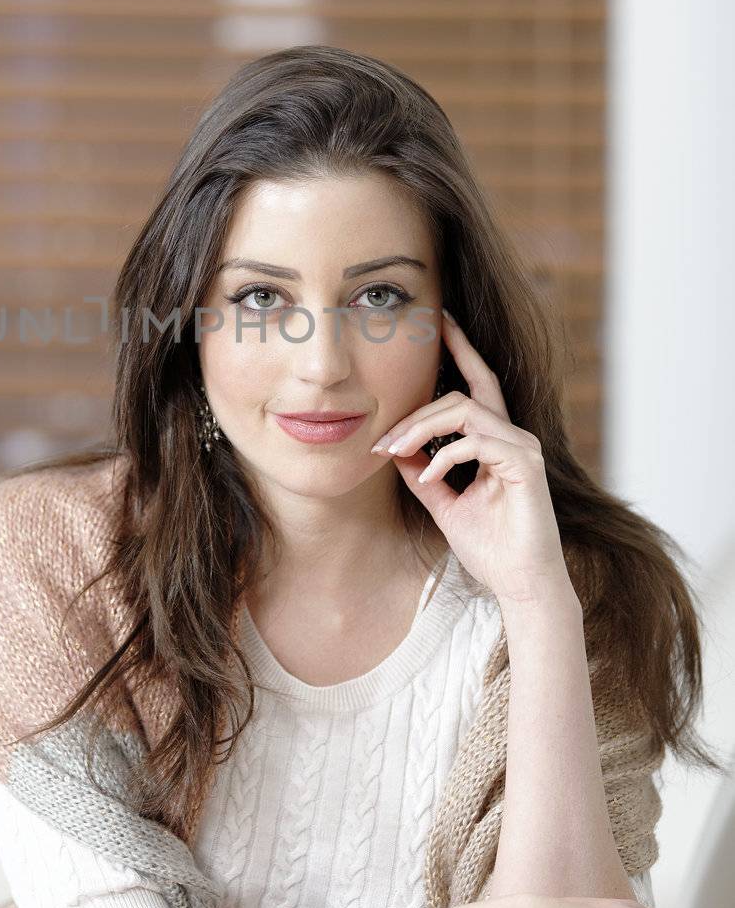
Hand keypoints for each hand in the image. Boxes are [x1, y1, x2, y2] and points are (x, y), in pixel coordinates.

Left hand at [371, 309, 567, 605]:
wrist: (520, 585)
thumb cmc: (489, 547)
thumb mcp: (443, 503)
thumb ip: (422, 471)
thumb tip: (395, 447)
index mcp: (496, 441)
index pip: (477, 384)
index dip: (461, 349)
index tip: (440, 322)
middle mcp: (514, 436)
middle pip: (463, 393)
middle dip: (418, 407)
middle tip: (382, 436)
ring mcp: (523, 448)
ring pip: (466, 410)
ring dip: (422, 428)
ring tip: (394, 452)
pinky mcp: (526, 465)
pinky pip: (477, 441)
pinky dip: (445, 456)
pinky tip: (428, 478)